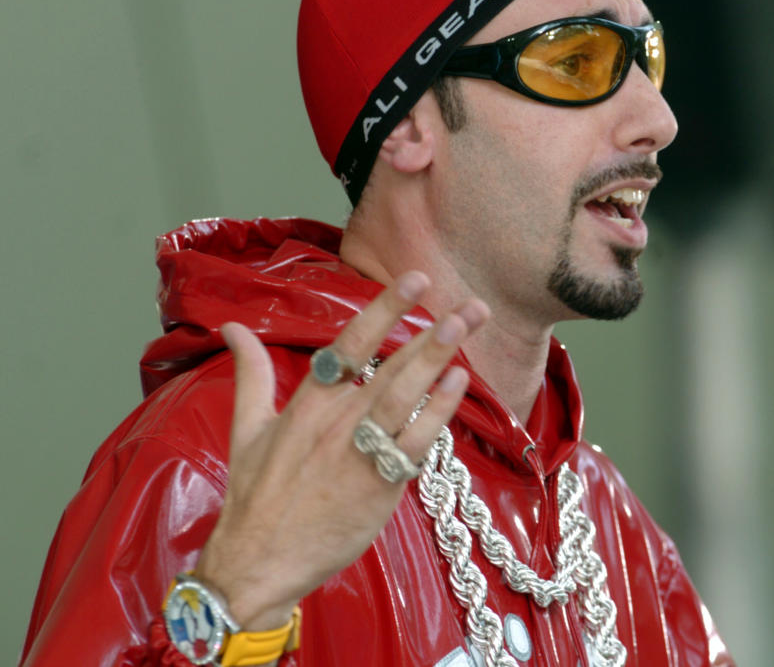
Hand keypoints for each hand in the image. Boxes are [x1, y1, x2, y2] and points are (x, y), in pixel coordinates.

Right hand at [194, 272, 488, 629]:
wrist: (257, 565)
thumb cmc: (254, 499)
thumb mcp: (246, 430)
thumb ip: (250, 374)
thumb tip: (231, 328)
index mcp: (306, 403)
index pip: (351, 343)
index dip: (384, 309)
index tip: (415, 281)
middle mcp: (335, 422)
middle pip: (391, 366)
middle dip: (433, 332)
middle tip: (471, 305)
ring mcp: (357, 453)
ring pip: (405, 396)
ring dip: (438, 359)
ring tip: (467, 328)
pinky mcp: (378, 486)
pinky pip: (415, 442)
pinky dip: (438, 411)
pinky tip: (458, 383)